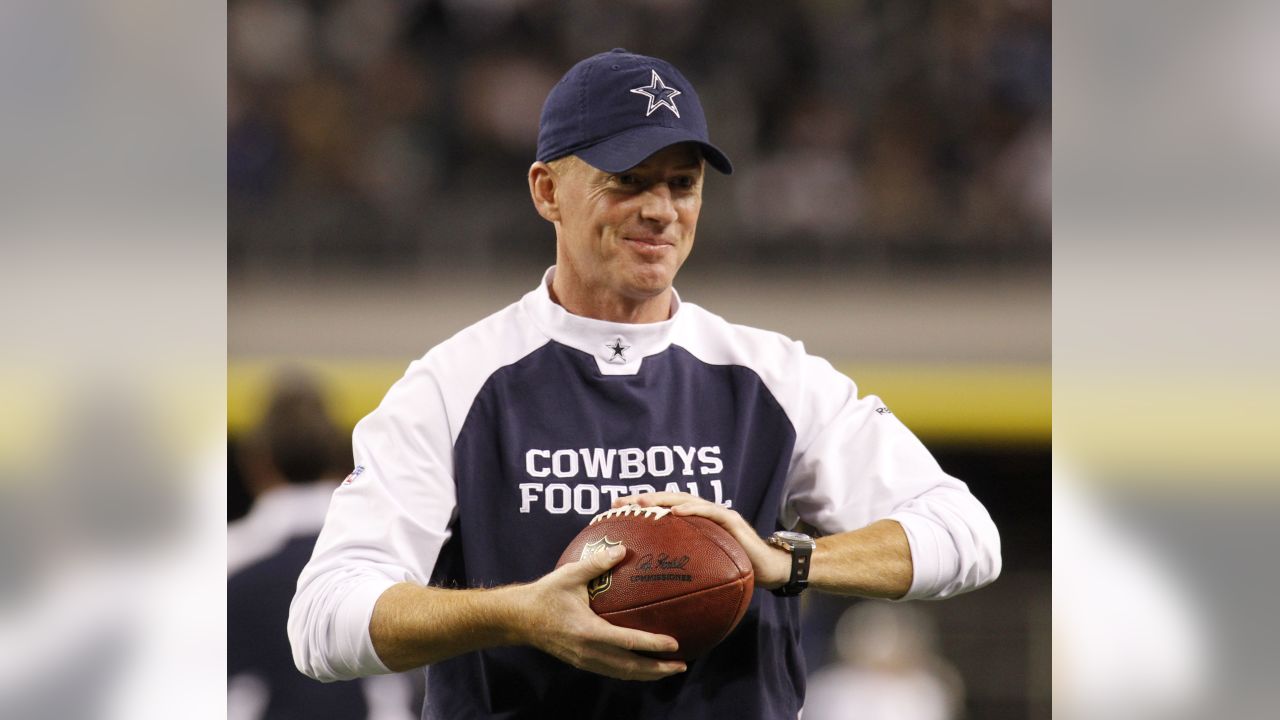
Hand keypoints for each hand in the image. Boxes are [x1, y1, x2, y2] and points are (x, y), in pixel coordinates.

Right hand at [518, 543, 687, 679]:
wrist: (518, 618)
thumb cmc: (545, 594)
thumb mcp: (569, 575)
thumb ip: (597, 563)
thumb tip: (623, 549)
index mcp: (587, 631)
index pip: (626, 642)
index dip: (651, 645)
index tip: (674, 644)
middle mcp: (588, 651)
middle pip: (629, 667)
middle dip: (657, 669)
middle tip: (681, 664)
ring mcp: (584, 660)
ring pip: (621, 673)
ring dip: (647, 674)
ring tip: (669, 669)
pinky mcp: (581, 661)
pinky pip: (611, 671)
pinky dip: (631, 671)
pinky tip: (643, 666)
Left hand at [612, 492, 791, 589]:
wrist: (770, 570)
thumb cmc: (736, 573)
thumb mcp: (703, 574)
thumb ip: (683, 575)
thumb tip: (652, 595)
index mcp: (693, 525)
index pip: (662, 512)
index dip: (639, 510)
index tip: (612, 512)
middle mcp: (703, 515)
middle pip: (668, 501)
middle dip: (642, 499)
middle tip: (617, 503)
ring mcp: (717, 515)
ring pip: (685, 500)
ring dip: (662, 499)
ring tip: (641, 502)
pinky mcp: (731, 520)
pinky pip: (709, 511)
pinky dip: (692, 509)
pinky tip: (675, 511)